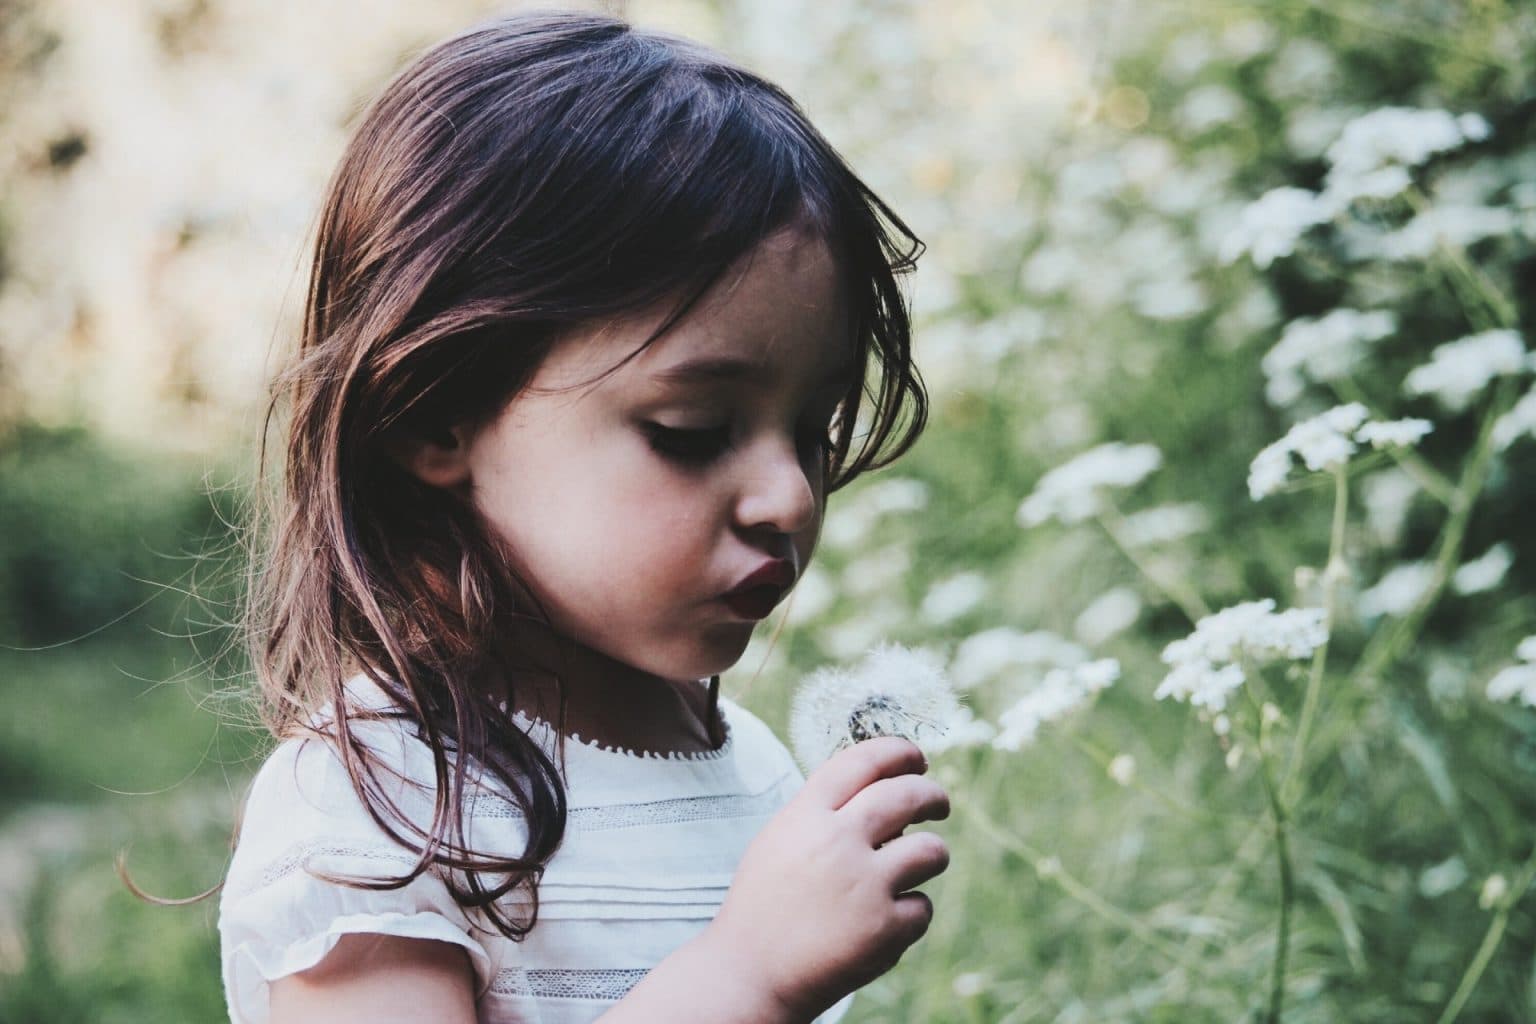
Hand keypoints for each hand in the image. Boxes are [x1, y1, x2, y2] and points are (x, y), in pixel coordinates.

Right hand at [707, 736, 950, 1020]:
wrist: (750, 973)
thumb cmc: (764, 905)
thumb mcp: (779, 841)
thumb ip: (823, 814)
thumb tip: (883, 792)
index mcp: (806, 816)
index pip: (863, 761)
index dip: (898, 751)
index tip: (916, 757)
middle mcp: (837, 842)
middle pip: (907, 795)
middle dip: (932, 795)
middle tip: (939, 803)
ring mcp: (864, 885)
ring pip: (931, 850)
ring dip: (934, 854)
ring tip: (925, 862)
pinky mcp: (884, 929)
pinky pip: (922, 907)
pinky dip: (911, 913)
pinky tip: (889, 920)